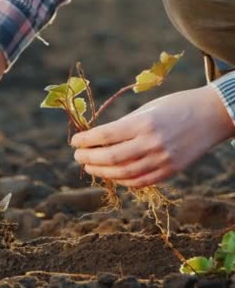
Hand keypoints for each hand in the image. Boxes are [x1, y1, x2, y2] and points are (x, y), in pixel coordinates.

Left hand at [71, 86, 234, 186]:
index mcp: (143, 123)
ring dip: (100, 172)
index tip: (74, 141)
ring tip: (89, 166)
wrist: (212, 115)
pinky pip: (140, 182)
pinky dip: (121, 181)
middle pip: (110, 157)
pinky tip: (111, 175)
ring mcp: (162, 160)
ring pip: (122, 174)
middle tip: (77, 156)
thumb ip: (124, 125)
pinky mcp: (170, 171)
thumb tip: (96, 138)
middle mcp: (152, 143)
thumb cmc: (175, 106)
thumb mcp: (147, 109)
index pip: (104, 136)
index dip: (85, 140)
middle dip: (88, 158)